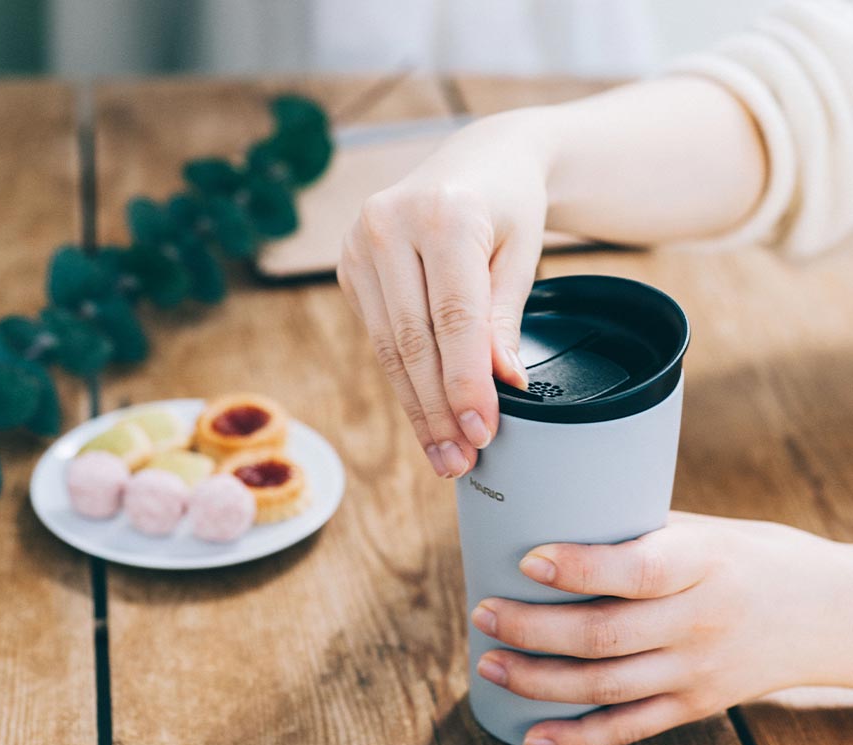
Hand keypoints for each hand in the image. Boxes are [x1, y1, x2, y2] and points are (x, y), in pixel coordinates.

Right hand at [337, 111, 549, 477]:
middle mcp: (388, 224)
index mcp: (443, 213)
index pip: (454, 318)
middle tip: (461, 459)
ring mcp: (359, 244)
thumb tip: (502, 386)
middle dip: (438, 408)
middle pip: (414, 341)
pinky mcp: (350, 266)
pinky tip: (424, 416)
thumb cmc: (510, 204)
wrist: (480, 159)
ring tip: (444, 453)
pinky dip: (404, 381)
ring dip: (417, 408)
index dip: (466, 383)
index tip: (483, 431)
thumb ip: (505, 320)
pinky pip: (380, 337)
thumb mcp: (522, 255)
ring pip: (390, 348)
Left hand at [470, 511, 852, 744]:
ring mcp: (697, 671)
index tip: (526, 562)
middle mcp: (700, 621)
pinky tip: (532, 735)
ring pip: (607, 686)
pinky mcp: (695, 707)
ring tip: (489, 664)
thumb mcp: (703, 530)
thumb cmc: (752, 556)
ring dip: (538, 681)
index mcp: (702, 563)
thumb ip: (637, 533)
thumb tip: (555, 523)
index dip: (579, 569)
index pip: (637, 571)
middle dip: (533, 630)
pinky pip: (630, 729)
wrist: (828, 612)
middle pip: (606, 635)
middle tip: (482, 614)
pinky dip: (577, 738)